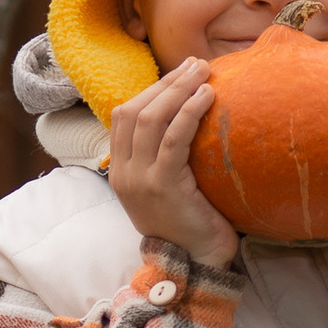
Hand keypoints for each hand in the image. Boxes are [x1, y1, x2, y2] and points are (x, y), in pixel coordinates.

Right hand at [104, 55, 237, 270]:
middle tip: (196, 64)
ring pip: (151, 119)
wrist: (196, 263)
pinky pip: (173, 139)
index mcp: (120, 171)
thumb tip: (188, 116)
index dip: (151, 89)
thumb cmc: (191, 223)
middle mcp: (124, 173)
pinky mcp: (163, 186)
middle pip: (135, 110)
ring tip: (203, 71)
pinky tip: (207, 96)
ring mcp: (140, 180)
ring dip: (178, 89)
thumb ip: (166, 156)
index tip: (181, 73)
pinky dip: (189, 112)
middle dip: (166, 82)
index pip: (124, 115)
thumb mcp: (169, 185)